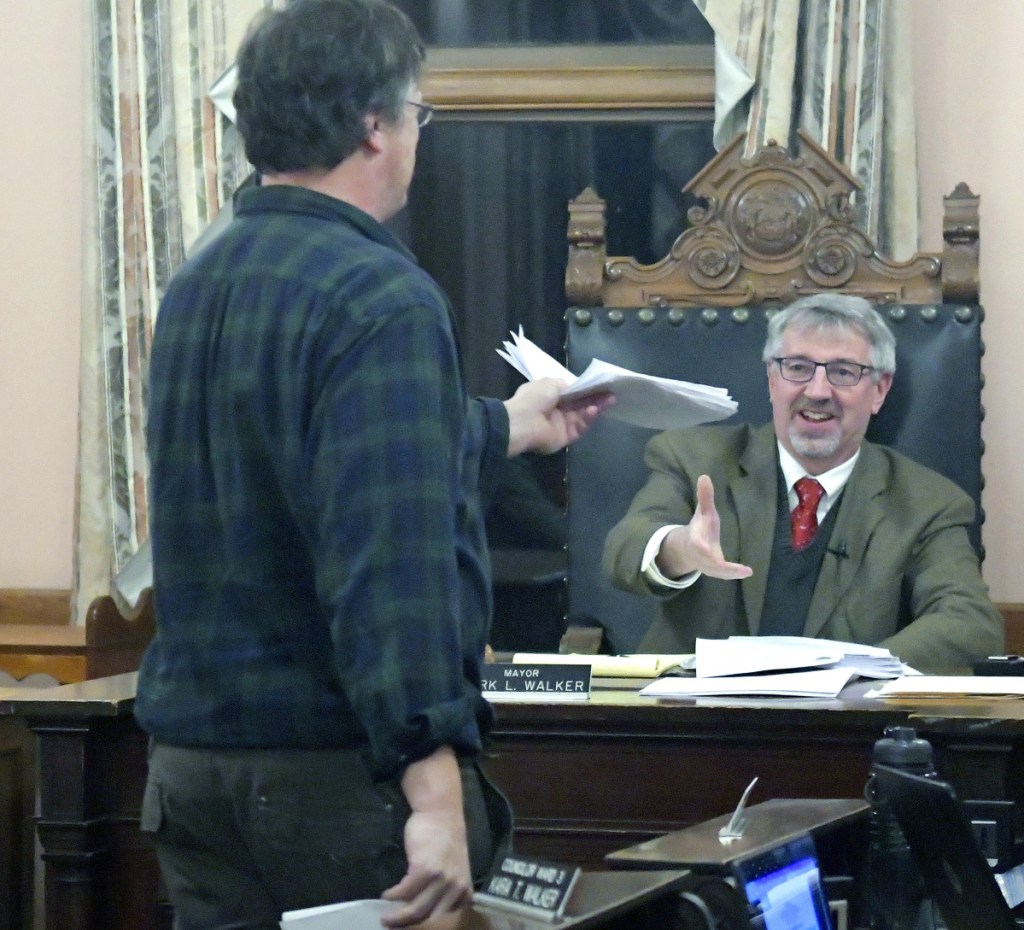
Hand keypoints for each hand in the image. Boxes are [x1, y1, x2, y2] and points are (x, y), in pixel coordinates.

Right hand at [380, 808, 471, 926]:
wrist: (441, 813)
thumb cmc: (446, 839)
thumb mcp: (454, 869)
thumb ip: (447, 890)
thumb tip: (427, 909)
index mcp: (465, 891)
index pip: (445, 919)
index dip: (425, 925)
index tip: (410, 927)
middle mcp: (455, 888)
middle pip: (428, 917)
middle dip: (408, 924)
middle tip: (390, 925)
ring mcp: (441, 879)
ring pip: (415, 909)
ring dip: (397, 916)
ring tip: (384, 917)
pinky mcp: (424, 869)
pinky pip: (404, 892)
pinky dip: (393, 896)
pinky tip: (387, 895)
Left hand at [504, 378, 614, 456]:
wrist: (522, 422)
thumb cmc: (534, 398)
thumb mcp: (551, 383)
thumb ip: (567, 384)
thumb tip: (576, 385)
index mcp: (551, 396)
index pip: (573, 392)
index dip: (587, 388)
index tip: (602, 384)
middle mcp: (557, 410)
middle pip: (581, 404)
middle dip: (596, 398)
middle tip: (611, 393)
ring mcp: (562, 425)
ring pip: (583, 415)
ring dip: (595, 407)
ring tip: (608, 400)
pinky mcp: (566, 438)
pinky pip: (580, 427)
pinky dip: (588, 419)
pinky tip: (594, 410)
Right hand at [657, 475, 752, 580]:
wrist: (688, 549)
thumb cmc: (700, 528)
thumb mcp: (703, 512)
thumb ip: (705, 497)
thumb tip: (704, 476)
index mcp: (695, 538)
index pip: (696, 542)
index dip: (699, 544)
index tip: (703, 544)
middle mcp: (700, 554)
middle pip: (706, 559)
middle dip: (716, 562)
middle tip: (728, 564)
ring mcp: (706, 565)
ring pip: (716, 570)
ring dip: (730, 571)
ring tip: (745, 571)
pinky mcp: (714, 571)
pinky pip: (723, 573)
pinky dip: (733, 573)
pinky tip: (748, 572)